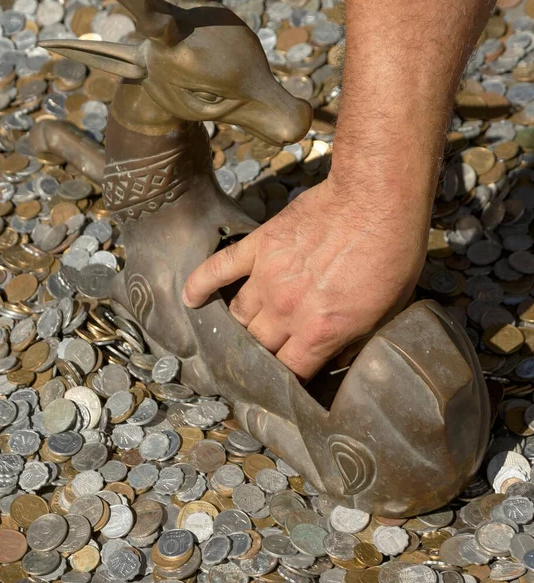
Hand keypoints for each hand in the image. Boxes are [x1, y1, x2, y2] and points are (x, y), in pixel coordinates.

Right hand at [182, 173, 428, 380]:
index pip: (288, 374)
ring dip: (238, 329)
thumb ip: (354, 341)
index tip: (287, 383)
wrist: (377, 198)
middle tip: (261, 360)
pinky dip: (201, 284)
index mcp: (319, 331)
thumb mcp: (387, 311)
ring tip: (237, 335)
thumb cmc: (391, 254)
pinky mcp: (258, 247)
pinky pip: (219, 269)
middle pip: (257, 349)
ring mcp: (267, 277)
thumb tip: (334, 357)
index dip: (287, 384)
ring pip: (238, 317)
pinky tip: (191, 297)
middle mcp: (287, 310)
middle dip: (259, 360)